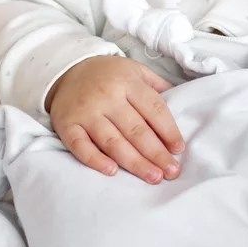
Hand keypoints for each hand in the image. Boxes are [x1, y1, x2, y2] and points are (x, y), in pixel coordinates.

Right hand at [46, 56, 183, 183]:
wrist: (66, 70)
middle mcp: (107, 97)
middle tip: (171, 172)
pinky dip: (95, 160)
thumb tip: (181, 103)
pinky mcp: (67, 125)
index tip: (179, 149)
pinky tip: (112, 171)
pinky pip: (81, 146)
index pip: (154, 109)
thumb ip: (157, 86)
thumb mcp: (135, 70)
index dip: (169, 131)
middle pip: (136, 130)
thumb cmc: (108, 75)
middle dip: (156, 153)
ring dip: (134, 162)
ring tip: (153, 176)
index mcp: (128, 82)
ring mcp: (86, 112)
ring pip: (113, 142)